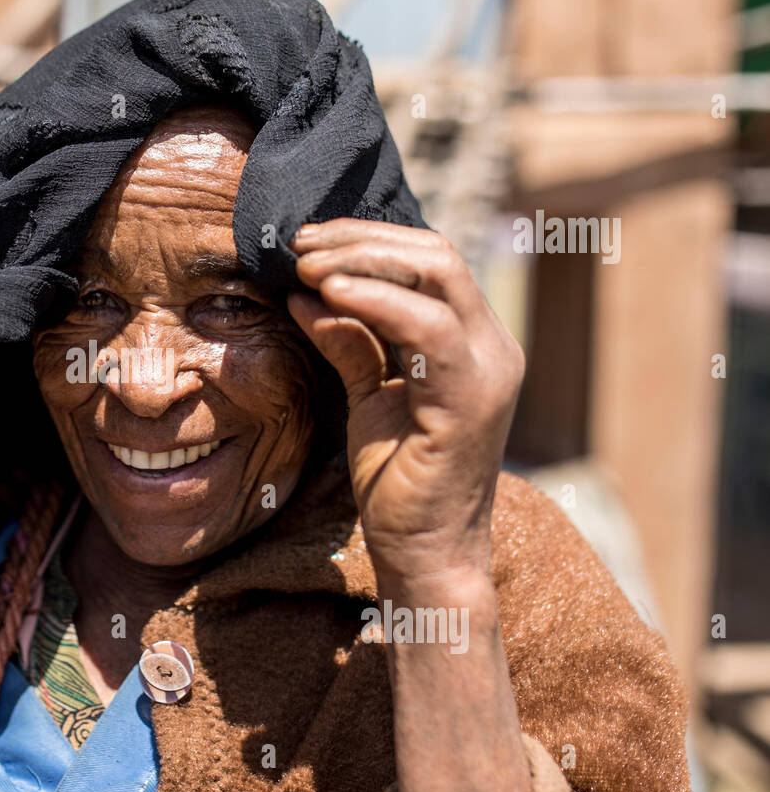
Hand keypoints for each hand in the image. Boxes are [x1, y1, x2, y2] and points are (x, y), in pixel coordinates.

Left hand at [287, 219, 524, 586]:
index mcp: (470, 340)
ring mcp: (488, 370)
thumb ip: (347, 340)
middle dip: (361, 240)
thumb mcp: (366, 393)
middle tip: (299, 245)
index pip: (428, 260)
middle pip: (435, 254)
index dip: (366, 240)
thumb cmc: (397, 478)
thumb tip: (303, 292)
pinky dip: (377, 301)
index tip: (305, 242)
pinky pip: (428, 330)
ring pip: (438, 276)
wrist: (424, 552)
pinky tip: (331, 293)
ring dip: (364, 260)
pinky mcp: (471, 400)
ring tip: (307, 264)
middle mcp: (490, 346)